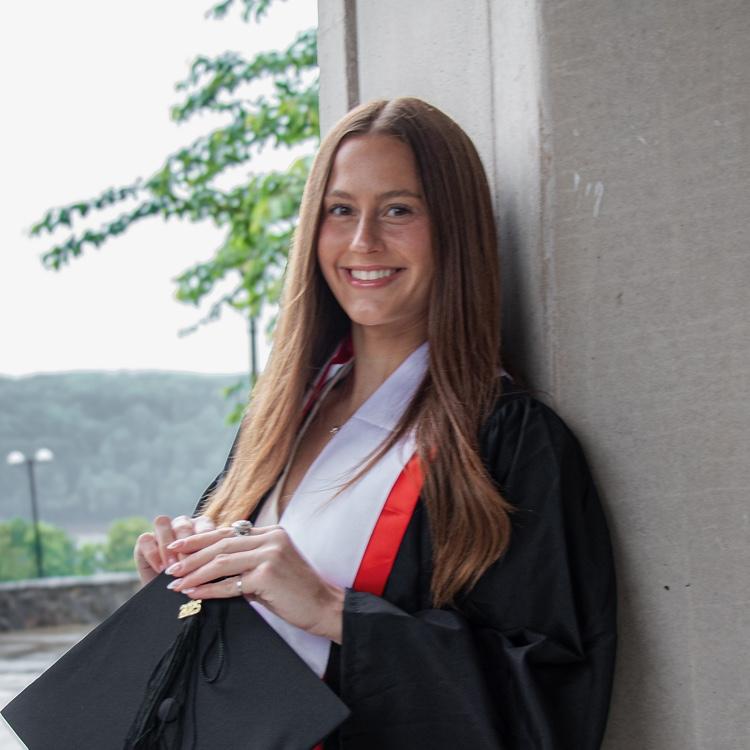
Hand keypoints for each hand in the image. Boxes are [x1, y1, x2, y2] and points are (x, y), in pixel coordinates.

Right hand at [133, 514, 215, 585]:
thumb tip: (222, 561)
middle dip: (185, 544)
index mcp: (202, 526)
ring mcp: (162, 531)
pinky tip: (160, 569)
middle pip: (182, 523)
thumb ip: (213, 561)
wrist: (174, 596)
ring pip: (162, 523)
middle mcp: (182, 524)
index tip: (210, 558)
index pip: (205, 527)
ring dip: (167, 545)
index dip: (206, 542)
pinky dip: (153, 554)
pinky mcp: (145, 541)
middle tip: (187, 564)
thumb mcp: (208, 571)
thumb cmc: (197, 582)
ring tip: (171, 567)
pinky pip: (145, 539)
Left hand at [163, 525, 344, 642]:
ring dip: (195, 573)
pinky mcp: (267, 575)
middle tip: (171, 566)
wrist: (323, 606)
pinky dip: (209, 590)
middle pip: (221, 544)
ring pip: (221, 562)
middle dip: (191, 556)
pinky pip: (230, 583)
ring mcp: (270, 555)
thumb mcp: (272, 565)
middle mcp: (271, 538)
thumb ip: (248, 558)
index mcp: (271, 532)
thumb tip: (213, 562)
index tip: (178, 547)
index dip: (200, 539)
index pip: (228, 533)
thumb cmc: (296, 591)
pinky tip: (194, 594)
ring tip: (176, 582)